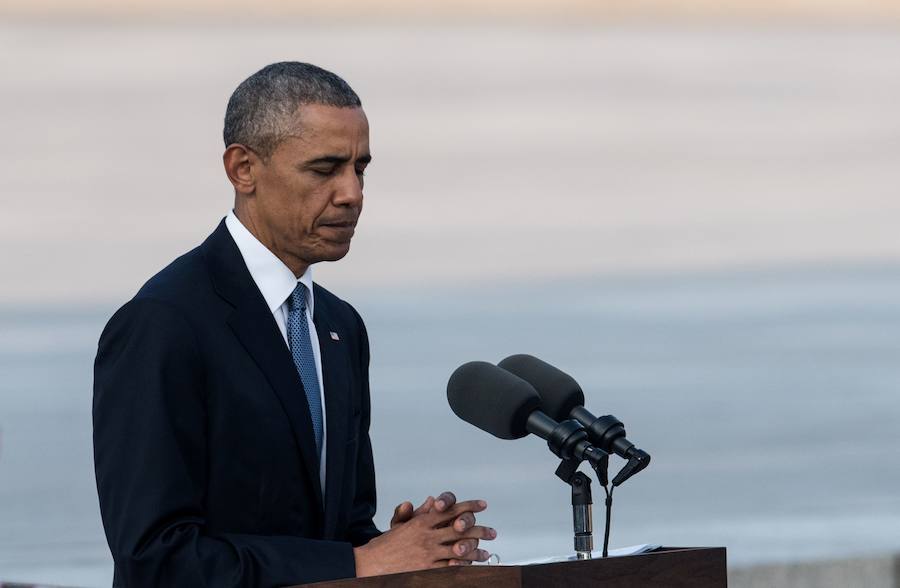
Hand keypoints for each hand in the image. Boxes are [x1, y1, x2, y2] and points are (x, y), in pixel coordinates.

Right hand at [355, 497, 495, 576]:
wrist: (372, 563)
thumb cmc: (387, 545)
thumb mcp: (402, 524)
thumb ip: (419, 512)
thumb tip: (431, 500)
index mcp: (422, 521)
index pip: (450, 510)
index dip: (468, 506)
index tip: (482, 505)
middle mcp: (427, 535)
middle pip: (460, 529)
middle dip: (479, 529)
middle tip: (492, 532)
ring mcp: (428, 553)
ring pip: (458, 549)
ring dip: (475, 551)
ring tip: (486, 552)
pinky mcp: (427, 569)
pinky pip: (449, 567)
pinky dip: (462, 566)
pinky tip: (471, 566)